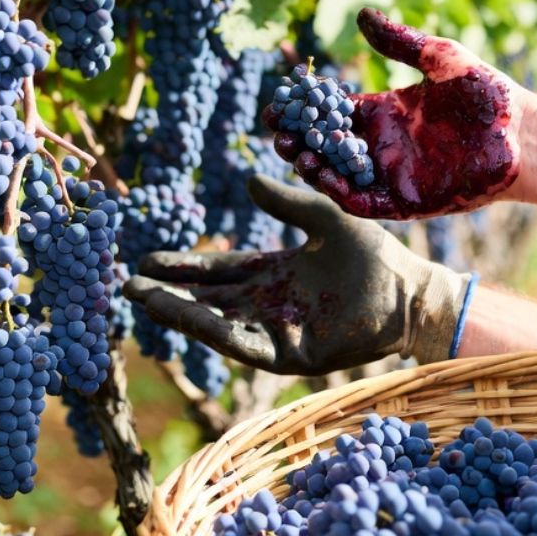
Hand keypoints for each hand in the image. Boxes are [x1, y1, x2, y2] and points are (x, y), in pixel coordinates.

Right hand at [121, 176, 472, 373]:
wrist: (409, 292)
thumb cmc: (374, 254)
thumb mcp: (324, 217)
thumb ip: (288, 202)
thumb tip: (247, 179)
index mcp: (273, 273)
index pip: (217, 270)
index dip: (183, 264)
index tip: (147, 257)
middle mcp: (269, 304)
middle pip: (207, 299)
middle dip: (168, 292)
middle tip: (127, 283)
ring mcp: (278, 332)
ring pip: (217, 323)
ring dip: (181, 313)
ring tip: (145, 298)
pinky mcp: (291, 356)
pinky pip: (246, 344)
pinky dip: (216, 332)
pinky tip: (190, 317)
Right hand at [264, 8, 525, 219]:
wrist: (523, 134)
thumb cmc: (490, 96)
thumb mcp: (440, 58)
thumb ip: (399, 42)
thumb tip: (363, 14)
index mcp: (387, 113)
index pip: (335, 113)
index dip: (307, 109)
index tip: (280, 102)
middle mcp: (384, 146)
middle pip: (329, 146)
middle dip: (300, 140)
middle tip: (276, 132)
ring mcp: (394, 175)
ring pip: (341, 176)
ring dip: (313, 167)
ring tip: (292, 153)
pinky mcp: (407, 201)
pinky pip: (365, 202)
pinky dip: (341, 192)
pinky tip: (323, 177)